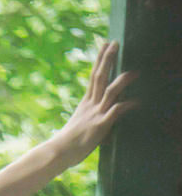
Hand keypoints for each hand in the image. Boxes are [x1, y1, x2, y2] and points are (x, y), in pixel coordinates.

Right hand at [54, 39, 139, 166]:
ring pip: (110, 91)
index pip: (94, 76)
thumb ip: (89, 120)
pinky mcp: (101, 126)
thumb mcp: (79, 127)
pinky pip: (116, 112)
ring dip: (123, 80)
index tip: (105, 45)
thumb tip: (94, 124)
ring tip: (134, 71)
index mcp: (85, 103)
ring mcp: (96, 114)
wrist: (58, 152)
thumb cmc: (66, 145)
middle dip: (108, 59)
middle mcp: (91, 105)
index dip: (100, 60)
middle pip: (100, 77)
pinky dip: (127, 105)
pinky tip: (137, 102)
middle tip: (115, 43)